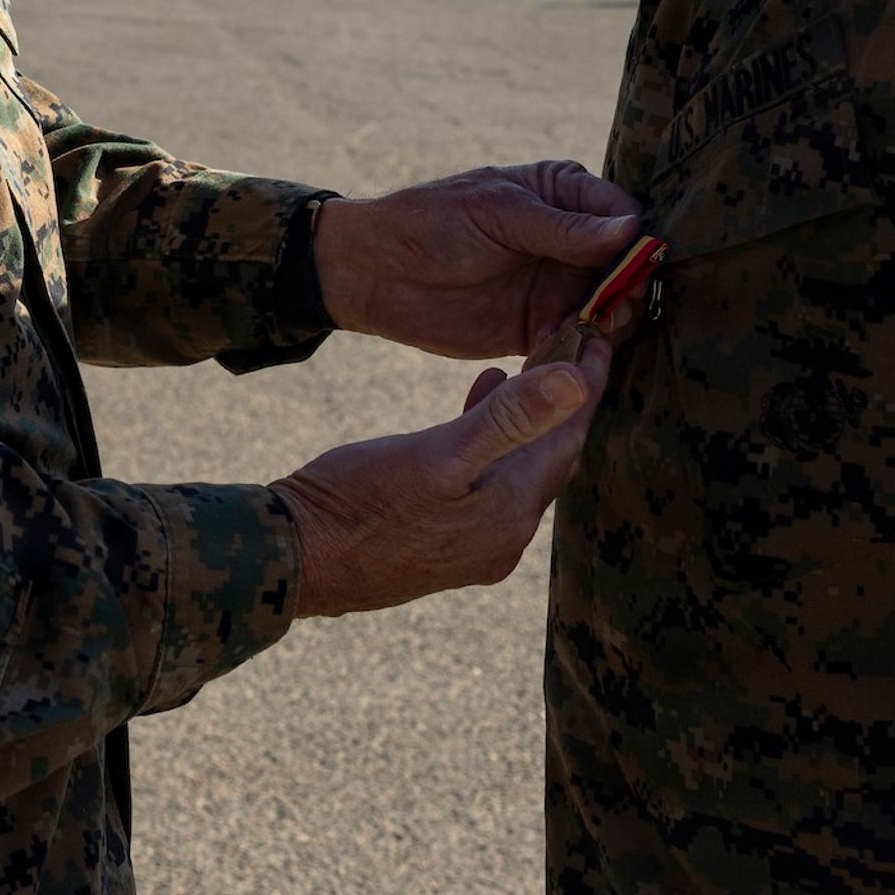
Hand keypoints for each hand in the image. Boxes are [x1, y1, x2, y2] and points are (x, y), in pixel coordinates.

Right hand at [273, 336, 612, 619]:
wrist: (294, 561)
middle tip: (572, 346)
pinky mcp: (446, 547)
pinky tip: (473, 411)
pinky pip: (490, 487)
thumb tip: (577, 385)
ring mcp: (476, 548)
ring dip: (528, 423)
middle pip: (552, 456)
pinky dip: (492, 447)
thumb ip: (509, 420)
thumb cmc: (355, 502)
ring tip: (527, 368)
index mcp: (510, 511)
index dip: (587, 383)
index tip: (600, 334)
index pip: (569, 436)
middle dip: (564, 402)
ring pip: (521, 471)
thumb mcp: (436, 453)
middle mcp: (505, 537)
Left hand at [314, 162, 645, 359]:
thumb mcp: (499, 213)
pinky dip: (577, 352)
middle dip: (627, 290)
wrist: (377, 272)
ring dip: (606, 324)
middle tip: (610, 308)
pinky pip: (576, 345)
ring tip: (582, 330)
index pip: (624, 215)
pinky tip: (561, 352)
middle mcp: (572, 243)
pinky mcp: (539, 330)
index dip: (635, 240)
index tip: (633, 263)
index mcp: (565, 195)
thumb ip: (562, 228)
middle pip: (627, 268)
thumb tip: (629, 230)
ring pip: (610, 311)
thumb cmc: (434, 222)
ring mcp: (557, 287)